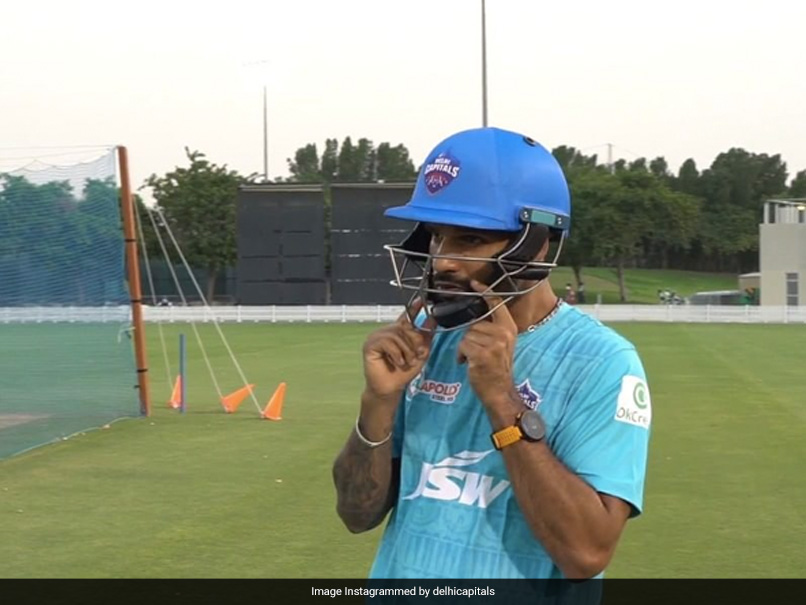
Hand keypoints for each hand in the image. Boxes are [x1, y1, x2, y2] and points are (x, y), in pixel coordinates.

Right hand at [362, 298, 436, 401]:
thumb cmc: (403, 372)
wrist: (391, 389)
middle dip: (415, 342)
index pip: (406, 316)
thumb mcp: (420, 354)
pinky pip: (387, 342)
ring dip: (406, 351)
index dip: (413, 308)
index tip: (422, 300)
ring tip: (407, 362)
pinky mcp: (370, 345)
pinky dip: (396, 354)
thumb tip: (433, 319)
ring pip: (397, 335)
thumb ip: (426, 337)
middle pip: (405, 327)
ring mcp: (376, 337)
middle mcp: (387, 331)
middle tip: (418, 355)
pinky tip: (397, 362)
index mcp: (398, 332)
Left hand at [457, 281, 517, 406]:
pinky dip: (461, 355)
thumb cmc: (496, 367)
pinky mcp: (482, 354)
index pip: (496, 303)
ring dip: (464, 347)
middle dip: (470, 336)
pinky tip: (467, 363)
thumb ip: (492, 327)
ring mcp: (494, 343)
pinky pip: (462, 346)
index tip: (474, 283)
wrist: (499, 390)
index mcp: (509, 327)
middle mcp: (503, 333)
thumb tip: (476, 313)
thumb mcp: (501, 343)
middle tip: (476, 351)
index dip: (484, 291)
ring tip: (473, 358)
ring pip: (466, 335)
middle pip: (474, 323)